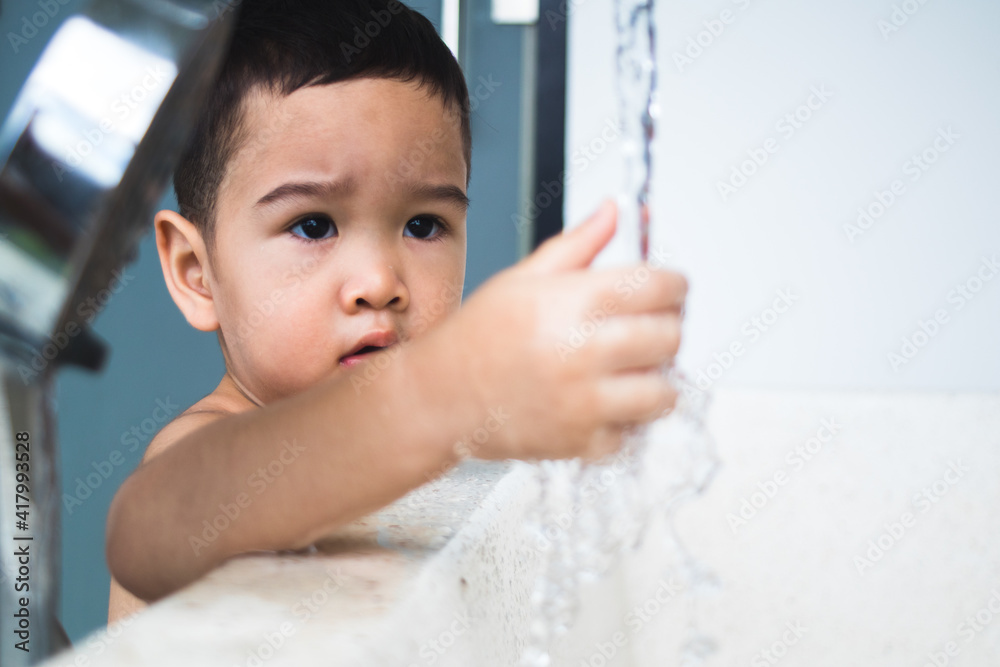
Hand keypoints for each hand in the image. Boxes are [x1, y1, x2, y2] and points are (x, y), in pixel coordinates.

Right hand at [449, 199, 687, 460]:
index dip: (673, 285)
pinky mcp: (582, 442)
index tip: (669, 289)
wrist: (440, 395)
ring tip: (630, 370)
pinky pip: (634, 433)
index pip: (660, 287)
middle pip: (670, 337)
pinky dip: (625, 421)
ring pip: (664, 392)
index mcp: (574, 302)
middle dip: (667, 328)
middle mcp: (583, 352)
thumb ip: (581, 243)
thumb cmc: (479, 336)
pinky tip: (602, 401)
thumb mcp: (525, 277)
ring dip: (654, 379)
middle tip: (648, 328)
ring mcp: (585, 403)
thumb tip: (617, 210)